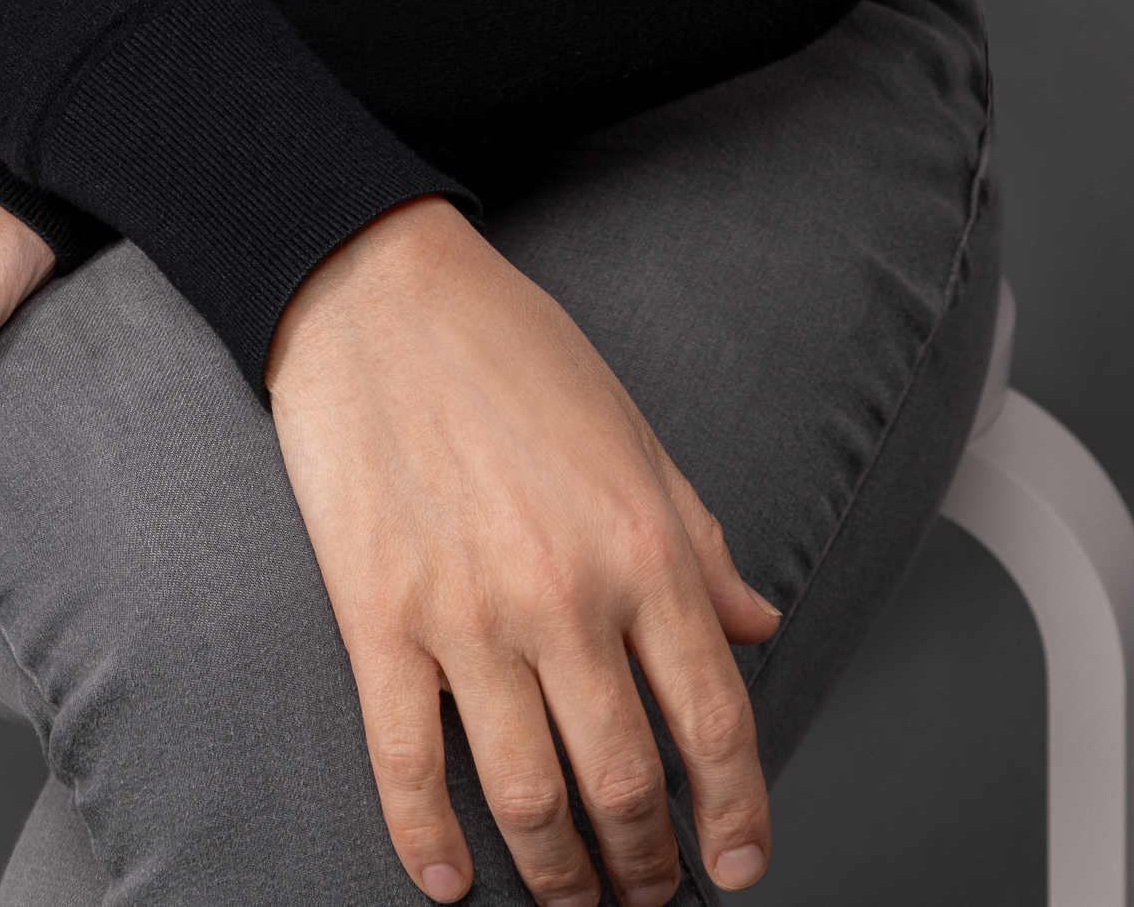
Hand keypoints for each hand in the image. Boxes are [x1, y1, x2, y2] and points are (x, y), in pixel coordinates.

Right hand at [266, 198, 778, 906]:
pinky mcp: (378, 618)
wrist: (378, 288)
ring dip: (559, 874)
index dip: (736, 812)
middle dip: (647, 863)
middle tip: (648, 892)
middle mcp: (565, 595)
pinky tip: (452, 878)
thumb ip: (698, 539)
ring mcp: (467, 615)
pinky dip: (430, 843)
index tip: (738, 862)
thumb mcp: (634, 432)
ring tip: (572, 898)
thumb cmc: (510, 346)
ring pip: (528, 798)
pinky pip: (406, 765)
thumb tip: (755, 623)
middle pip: (625, 783)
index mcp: (642, 545)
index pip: (714, 720)